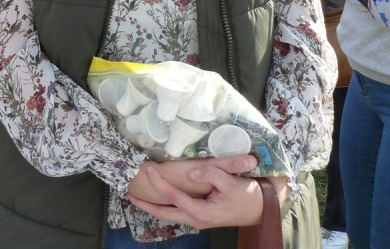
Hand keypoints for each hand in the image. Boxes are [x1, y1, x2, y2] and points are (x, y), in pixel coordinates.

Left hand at [129, 164, 287, 229]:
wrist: (260, 210)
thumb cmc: (247, 196)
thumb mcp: (231, 182)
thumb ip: (211, 174)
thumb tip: (193, 172)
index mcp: (202, 212)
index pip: (173, 196)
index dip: (159, 182)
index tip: (148, 169)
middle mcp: (196, 219)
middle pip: (164, 213)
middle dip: (145, 205)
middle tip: (128, 194)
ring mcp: (198, 219)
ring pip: (170, 214)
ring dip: (153, 206)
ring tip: (137, 196)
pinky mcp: (200, 215)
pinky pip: (177, 211)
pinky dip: (165, 205)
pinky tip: (158, 198)